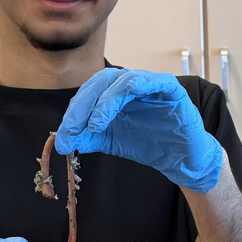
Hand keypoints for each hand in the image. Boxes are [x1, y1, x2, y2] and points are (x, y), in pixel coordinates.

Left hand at [55, 69, 222, 192]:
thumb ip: (88, 137)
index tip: (64, 136)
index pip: (90, 92)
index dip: (74, 111)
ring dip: (105, 101)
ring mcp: (152, 86)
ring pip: (124, 81)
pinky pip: (156, 81)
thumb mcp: (110, 141)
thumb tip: (61, 140)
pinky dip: (140, 83)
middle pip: (102, 82)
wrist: (180, 160)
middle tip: (73, 129)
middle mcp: (131, 85)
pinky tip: (128, 93)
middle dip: (84, 105)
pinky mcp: (172, 91)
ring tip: (96, 125)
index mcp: (115, 93)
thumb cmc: (149, 145)